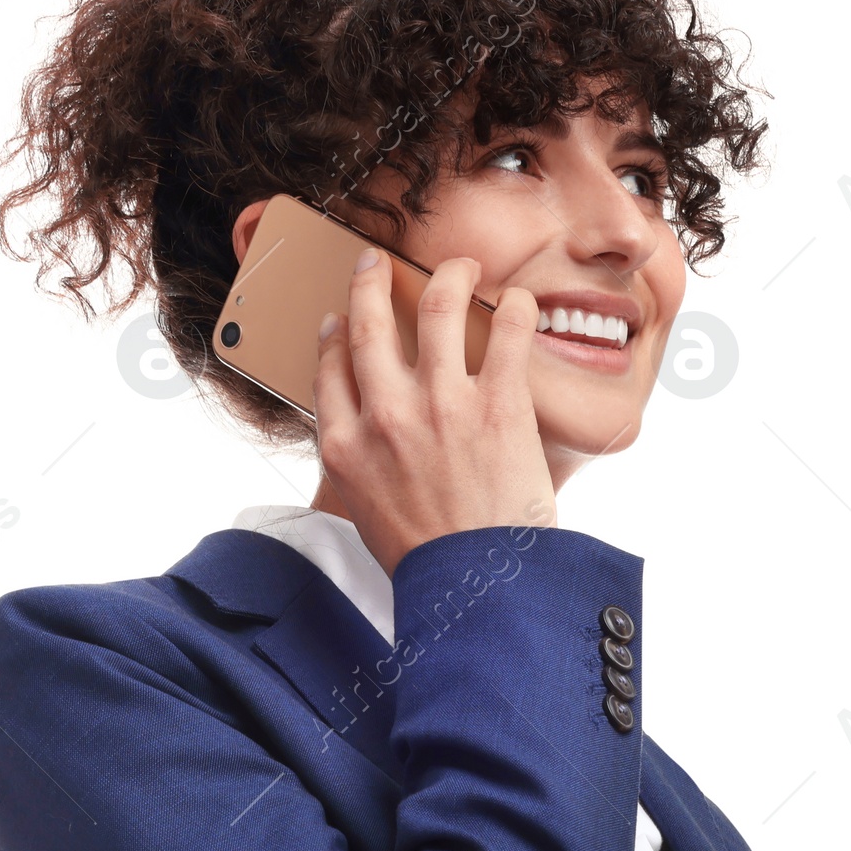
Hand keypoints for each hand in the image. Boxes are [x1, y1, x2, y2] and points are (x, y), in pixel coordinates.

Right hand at [312, 248, 556, 576]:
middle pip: (370, 324)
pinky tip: (519, 301)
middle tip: (377, 263)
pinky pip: (508, 333)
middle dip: (371, 282)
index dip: (334, 335)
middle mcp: (387, 416)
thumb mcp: (364, 514)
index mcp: (347, 447)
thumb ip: (356, 469)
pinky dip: (516, 308)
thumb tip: (360, 442)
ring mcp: (443, 404)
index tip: (340, 321)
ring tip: (461, 267)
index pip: (330, 369)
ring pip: (438, 308)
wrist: (476, 588)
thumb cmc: (426, 561)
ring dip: (450, 275)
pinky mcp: (499, 405)